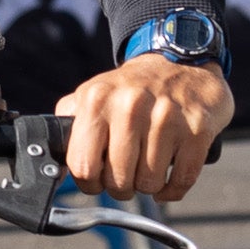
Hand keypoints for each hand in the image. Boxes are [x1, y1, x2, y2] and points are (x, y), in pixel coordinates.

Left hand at [54, 54, 233, 203]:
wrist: (181, 59)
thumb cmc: (132, 89)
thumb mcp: (92, 95)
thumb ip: (68, 128)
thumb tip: (51, 169)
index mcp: (98, 100)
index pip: (84, 168)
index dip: (90, 182)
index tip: (99, 178)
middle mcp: (131, 106)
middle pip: (119, 181)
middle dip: (122, 186)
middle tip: (127, 174)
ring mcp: (167, 117)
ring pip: (150, 184)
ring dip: (149, 185)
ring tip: (149, 167)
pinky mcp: (198, 129)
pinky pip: (181, 180)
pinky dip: (173, 188)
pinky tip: (169, 176)